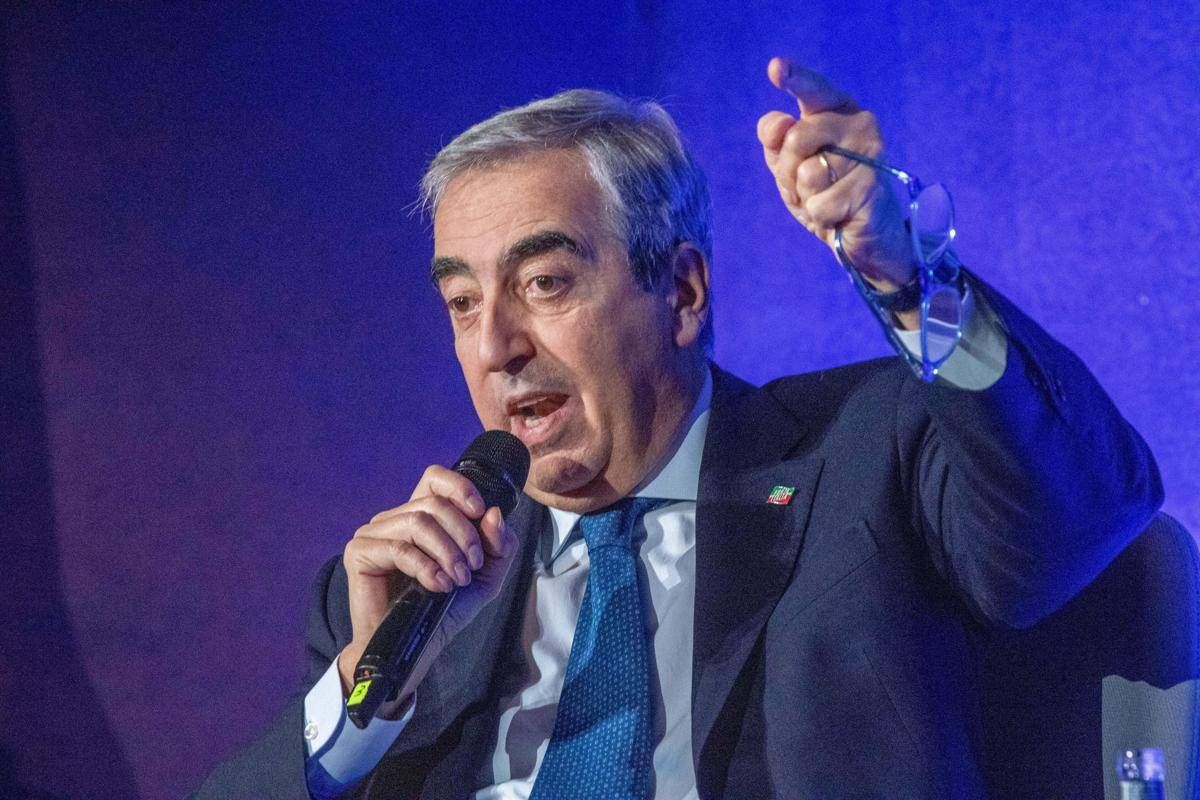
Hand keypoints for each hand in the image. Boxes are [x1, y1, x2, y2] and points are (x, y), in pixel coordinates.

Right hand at [336, 464, 518, 697]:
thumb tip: (494, 512)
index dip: (461, 489)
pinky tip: (438, 586)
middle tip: (471, 566)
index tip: (480, 513)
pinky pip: (399, 548)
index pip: (435, 478)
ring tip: (457, 578)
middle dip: (464, 534)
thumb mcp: (485, 576)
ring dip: (447, 551)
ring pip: (419, 522)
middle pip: (434, 504)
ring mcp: (373, 534)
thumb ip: (497, 544)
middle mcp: (394, 519)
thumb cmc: (444, 609)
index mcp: (420, 515)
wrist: (413, 648)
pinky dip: (427, 568)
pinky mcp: (359, 554)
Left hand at [757, 56, 914, 291]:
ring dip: (806, 197)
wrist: (862, 232)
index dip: (795, 78)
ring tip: (826, 199)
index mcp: (836, 110)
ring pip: (807, 175)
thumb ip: (776, 141)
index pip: (814, 90)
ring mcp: (869, 154)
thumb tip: (777, 123)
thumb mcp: (790, 166)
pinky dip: (821, 217)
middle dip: (788, 172)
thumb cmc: (824, 190)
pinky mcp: (872, 187)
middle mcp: (859, 123)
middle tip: (805, 186)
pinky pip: (820, 205)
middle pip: (796, 139)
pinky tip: (839, 215)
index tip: (775, 67)